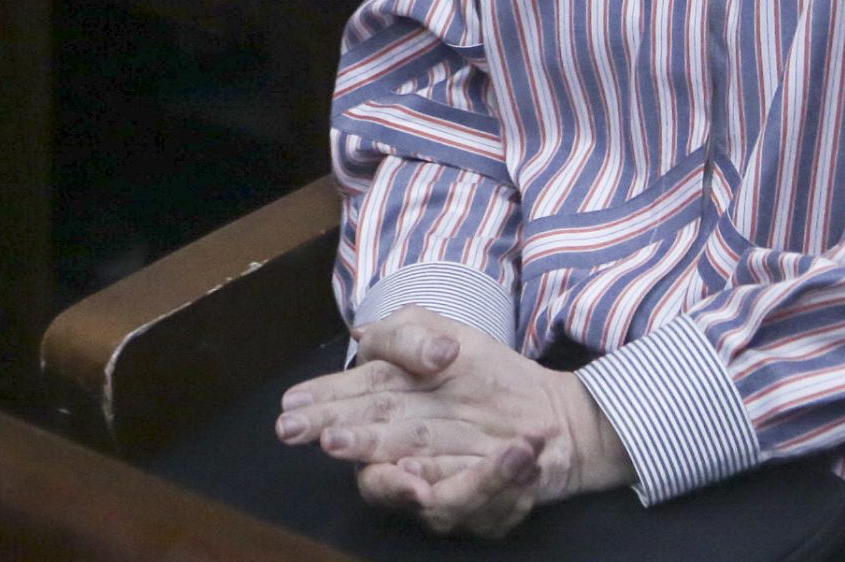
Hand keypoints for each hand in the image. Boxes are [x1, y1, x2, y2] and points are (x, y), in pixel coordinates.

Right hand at [276, 307, 631, 539]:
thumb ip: (410, 335)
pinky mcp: (476, 511)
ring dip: (433, 479)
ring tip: (471, 456)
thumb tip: (399, 346)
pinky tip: (516, 457)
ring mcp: (436, 486)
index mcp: (385, 407)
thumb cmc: (483, 375)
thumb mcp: (444, 334)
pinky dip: (497, 483)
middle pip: (370, 454)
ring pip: (427, 493)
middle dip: (353, 445)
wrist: (549, 414)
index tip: (295, 409)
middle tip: (335, 441)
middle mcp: (402, 453)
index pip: (346, 407)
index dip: (319, 410)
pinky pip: (479, 505)